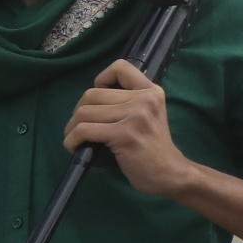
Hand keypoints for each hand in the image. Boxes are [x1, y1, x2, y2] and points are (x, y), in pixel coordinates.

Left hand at [64, 58, 196, 196]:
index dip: (102, 80)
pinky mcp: (125, 135)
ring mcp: (136, 116)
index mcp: (151, 92)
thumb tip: (90, 102)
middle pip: (92, 94)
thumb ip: (128, 103)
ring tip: (76, 139)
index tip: (100, 100)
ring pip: (84, 112)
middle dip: (79, 112)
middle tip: (81, 128)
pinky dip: (72, 140)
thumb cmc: (153, 149)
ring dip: (72, 128)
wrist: (171, 174)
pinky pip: (84, 130)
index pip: (120, 67)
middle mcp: (145, 99)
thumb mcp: (148, 116)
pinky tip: (75, 147)